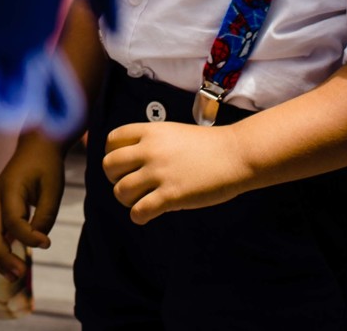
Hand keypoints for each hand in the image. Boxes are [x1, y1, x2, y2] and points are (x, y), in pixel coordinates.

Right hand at [0, 133, 63, 280]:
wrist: (36, 146)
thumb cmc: (46, 165)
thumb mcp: (52, 188)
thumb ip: (46, 216)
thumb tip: (40, 242)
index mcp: (8, 190)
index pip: (13, 222)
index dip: (29, 237)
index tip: (46, 244)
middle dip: (3, 258)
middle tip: (21, 273)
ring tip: (15, 276)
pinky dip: (0, 251)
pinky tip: (11, 265)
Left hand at [102, 121, 253, 223]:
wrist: (237, 155)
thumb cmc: (208, 146)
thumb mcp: (173, 133)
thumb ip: (151, 142)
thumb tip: (131, 161)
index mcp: (150, 131)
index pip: (111, 140)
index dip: (113, 154)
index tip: (123, 166)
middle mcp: (150, 150)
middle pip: (109, 166)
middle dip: (115, 178)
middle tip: (130, 185)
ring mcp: (160, 173)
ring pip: (121, 191)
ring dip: (127, 200)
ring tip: (141, 201)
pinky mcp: (171, 195)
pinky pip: (139, 211)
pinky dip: (138, 216)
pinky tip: (147, 215)